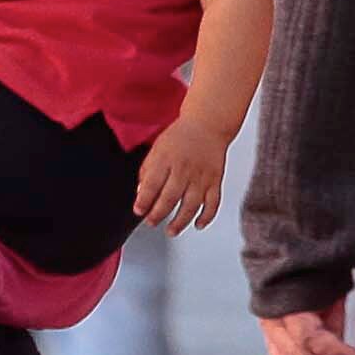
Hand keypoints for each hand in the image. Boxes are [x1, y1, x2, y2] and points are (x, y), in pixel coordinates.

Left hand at [133, 116, 233, 231]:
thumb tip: (141, 194)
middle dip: (158, 214)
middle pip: (170, 197)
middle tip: (151, 222)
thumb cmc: (180, 137)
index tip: (139, 211)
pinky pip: (213, 203)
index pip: (152, 184)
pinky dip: (206, 217)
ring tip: (171, 230)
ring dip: (180, 221)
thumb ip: (147, 171)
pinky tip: (198, 224)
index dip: (144, 200)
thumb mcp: (157, 149)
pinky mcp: (215, 181)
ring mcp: (201, 176)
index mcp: (166, 159)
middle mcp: (184, 169)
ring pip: (191, 205)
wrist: (208, 124)